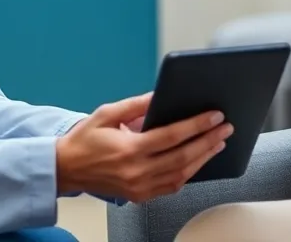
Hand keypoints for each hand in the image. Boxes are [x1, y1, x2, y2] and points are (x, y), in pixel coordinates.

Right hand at [55, 92, 233, 201]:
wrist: (65, 169)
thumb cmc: (85, 139)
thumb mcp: (107, 113)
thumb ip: (136, 104)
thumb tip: (162, 94)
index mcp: (129, 149)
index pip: (172, 136)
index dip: (197, 125)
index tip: (215, 116)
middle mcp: (136, 171)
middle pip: (183, 157)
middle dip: (208, 141)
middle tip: (225, 128)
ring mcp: (139, 187)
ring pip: (181, 175)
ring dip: (203, 158)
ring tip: (218, 142)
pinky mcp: (139, 196)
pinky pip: (171, 186)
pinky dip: (188, 173)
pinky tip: (198, 160)